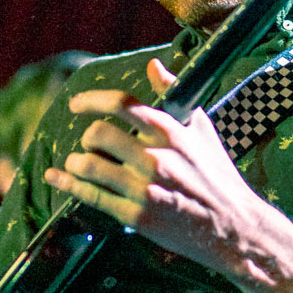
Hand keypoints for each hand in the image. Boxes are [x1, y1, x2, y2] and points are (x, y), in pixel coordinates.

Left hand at [44, 59, 292, 292]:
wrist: (236, 228)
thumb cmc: (218, 174)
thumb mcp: (202, 129)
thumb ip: (173, 94)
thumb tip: (153, 65)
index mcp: (171, 132)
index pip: (121, 105)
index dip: (92, 100)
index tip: (77, 104)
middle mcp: (156, 158)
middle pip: (98, 135)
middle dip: (87, 137)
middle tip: (89, 143)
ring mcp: (145, 189)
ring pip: (89, 166)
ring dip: (75, 163)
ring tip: (77, 164)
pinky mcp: (138, 217)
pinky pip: (92, 196)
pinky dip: (67, 185)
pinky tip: (55, 178)